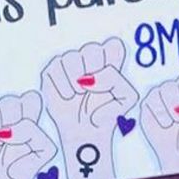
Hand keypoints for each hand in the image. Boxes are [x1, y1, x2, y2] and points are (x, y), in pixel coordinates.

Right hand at [0, 92, 58, 178]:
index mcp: (28, 113)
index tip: (28, 132)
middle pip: (10, 101)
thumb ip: (35, 133)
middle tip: (9, 141)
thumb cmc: (24, 165)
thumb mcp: (43, 151)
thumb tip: (8, 129)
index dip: (30, 114)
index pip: (31, 97)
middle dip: (11, 124)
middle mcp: (7, 110)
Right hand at [40, 39, 138, 178]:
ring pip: (72, 56)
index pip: (113, 45)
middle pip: (92, 49)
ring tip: (78, 95)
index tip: (109, 78)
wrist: (86, 133)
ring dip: (75, 80)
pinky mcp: (53, 70)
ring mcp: (70, 63)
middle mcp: (90, 58)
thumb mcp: (126, 99)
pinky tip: (67, 96)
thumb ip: (116, 81)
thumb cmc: (106, 113)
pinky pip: (55, 67)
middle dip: (93, 71)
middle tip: (92, 89)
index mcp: (111, 61)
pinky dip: (61, 85)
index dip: (111, 61)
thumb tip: (91, 78)